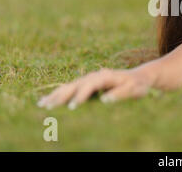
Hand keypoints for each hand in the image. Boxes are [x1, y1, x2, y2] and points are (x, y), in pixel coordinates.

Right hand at [37, 68, 153, 108]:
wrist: (140, 77)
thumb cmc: (138, 85)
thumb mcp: (134, 90)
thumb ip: (121, 94)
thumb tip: (105, 101)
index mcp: (105, 76)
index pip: (90, 85)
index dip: (81, 95)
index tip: (72, 107)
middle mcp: (95, 76)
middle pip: (75, 85)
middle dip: (61, 95)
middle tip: (48, 106)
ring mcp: (89, 79)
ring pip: (69, 86)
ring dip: (55, 95)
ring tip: (41, 104)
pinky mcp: (87, 84)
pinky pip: (69, 88)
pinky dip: (58, 94)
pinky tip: (46, 100)